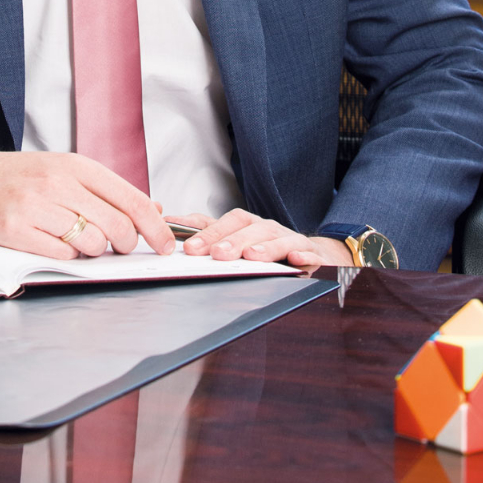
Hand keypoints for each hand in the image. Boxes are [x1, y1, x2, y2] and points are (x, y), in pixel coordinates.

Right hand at [0, 142, 176, 260]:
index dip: (156, 228)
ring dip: (91, 252)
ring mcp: (36, 207)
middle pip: (118, 226)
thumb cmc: (10, 178)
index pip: (131, 198)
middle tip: (116, 249)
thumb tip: (150, 209)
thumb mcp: (58, 170)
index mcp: (74, 165)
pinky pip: (60, 255)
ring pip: (91, 244)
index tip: (166, 246)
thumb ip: (102, 189)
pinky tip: (50, 243)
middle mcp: (58, 182)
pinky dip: (63, 257)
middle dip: (125, 246)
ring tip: (71, 240)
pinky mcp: (15, 231)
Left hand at [167, 208, 352, 268]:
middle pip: (249, 228)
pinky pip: (308, 252)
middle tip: (217, 254)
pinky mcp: (311, 253)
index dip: (208, 233)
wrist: (309, 252)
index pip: (226, 222)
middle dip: (232, 240)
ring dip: (264, 246)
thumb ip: (206, 230)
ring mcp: (289, 239)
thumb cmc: (266, 246)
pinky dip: (303, 254)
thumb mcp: (236, 238)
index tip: (189, 249)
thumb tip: (172, 223)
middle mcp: (266, 228)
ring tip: (251, 256)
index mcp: (247, 224)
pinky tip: (295, 260)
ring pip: (276, 238)